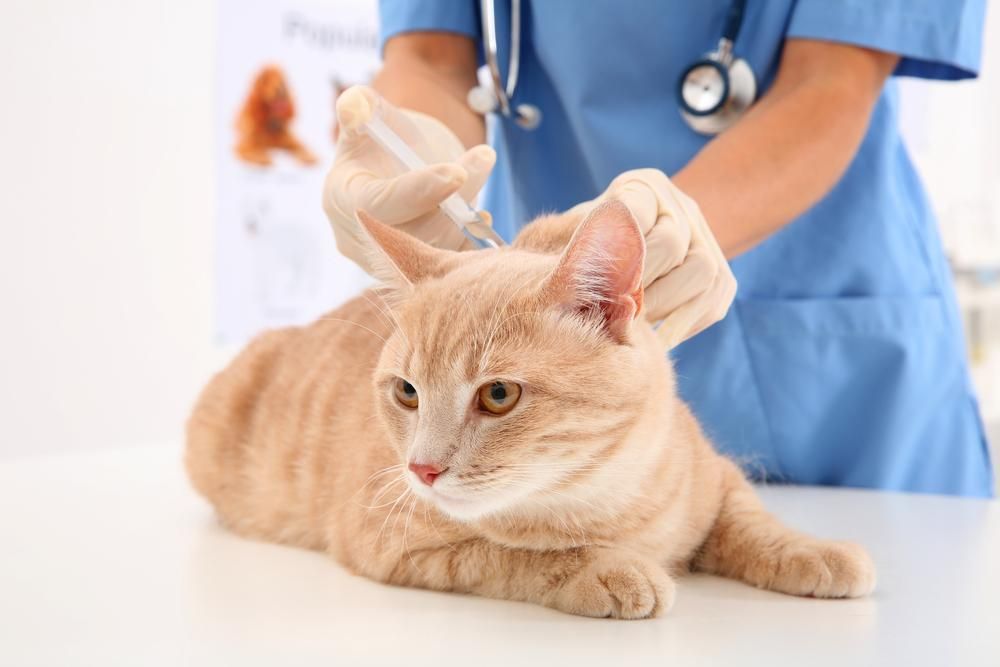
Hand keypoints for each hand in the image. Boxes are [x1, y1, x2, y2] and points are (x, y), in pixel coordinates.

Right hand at [323, 86, 495, 271]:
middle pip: (411, 231)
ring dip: (467, 215)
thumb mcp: (372, 115)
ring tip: (482, 170)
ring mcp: (390, 259)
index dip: (419, 191)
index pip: (379, 204)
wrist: (401, 166)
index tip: (456, 172)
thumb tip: (355, 105)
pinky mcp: (418, 270)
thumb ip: (361, 105)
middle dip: (452, 200)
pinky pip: (449, 264)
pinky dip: (471, 242)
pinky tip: (481, 216)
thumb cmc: (383, 138)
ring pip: (436, 247)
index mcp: (341, 200)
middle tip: (483, 159)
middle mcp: (360, 239)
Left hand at [565, 169, 736, 349]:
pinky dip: (682, 326)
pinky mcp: (722, 277)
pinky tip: (656, 340)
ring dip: (664, 308)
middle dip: (640, 286)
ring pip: (701, 273)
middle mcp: (679, 205)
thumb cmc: (572, 255)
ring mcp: (706, 239)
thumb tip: (562, 272)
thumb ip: (564, 248)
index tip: (596, 287)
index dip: (617, 255)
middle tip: (610, 315)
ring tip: (632, 330)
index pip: (634, 213)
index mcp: (639, 188)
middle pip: (672, 243)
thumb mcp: (559, 241)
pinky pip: (712, 303)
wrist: (618, 262)